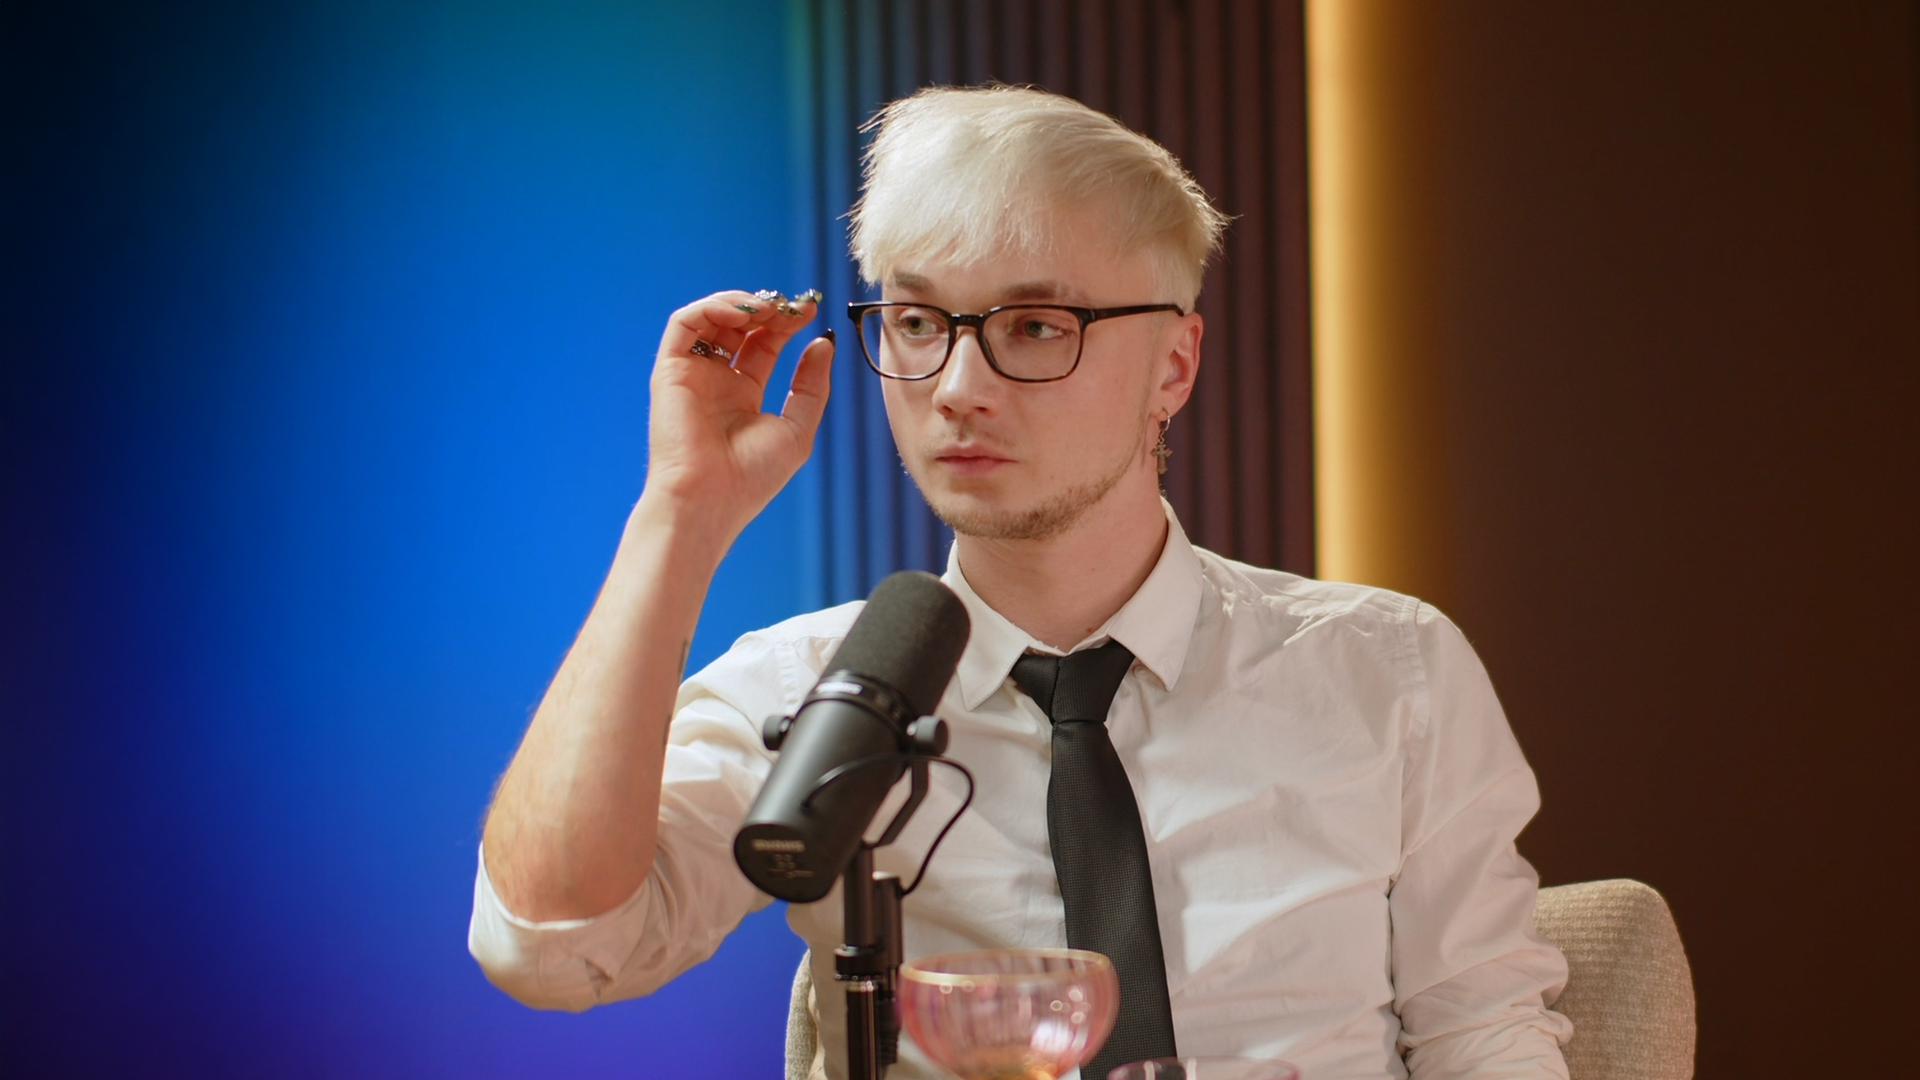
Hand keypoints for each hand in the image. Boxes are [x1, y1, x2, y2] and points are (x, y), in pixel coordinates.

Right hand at [640, 290, 833, 541]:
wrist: (708, 500)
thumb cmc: (751, 478)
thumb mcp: (798, 429)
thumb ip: (812, 386)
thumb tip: (823, 343)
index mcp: (743, 395)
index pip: (765, 344)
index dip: (788, 324)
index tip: (813, 311)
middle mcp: (716, 380)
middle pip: (742, 328)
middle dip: (770, 309)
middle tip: (795, 304)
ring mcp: (693, 373)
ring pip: (712, 318)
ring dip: (742, 303)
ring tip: (770, 307)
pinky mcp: (671, 370)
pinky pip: (685, 324)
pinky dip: (713, 308)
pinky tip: (743, 313)